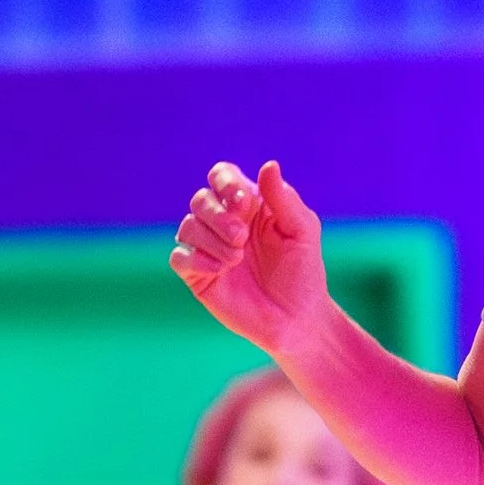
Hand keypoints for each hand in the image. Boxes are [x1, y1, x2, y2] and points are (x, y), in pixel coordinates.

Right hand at [170, 159, 329, 354]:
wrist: (298, 319)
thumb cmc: (303, 273)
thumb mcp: (302, 231)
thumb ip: (284, 199)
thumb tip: (269, 165)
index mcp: (248, 205)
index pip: (222, 176)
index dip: (225, 183)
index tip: (243, 203)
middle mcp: (224, 222)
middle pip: (201, 199)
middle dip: (218, 215)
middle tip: (241, 237)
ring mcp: (209, 248)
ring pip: (188, 226)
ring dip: (212, 240)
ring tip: (237, 259)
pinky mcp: (199, 275)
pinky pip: (180, 257)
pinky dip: (196, 259)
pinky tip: (219, 270)